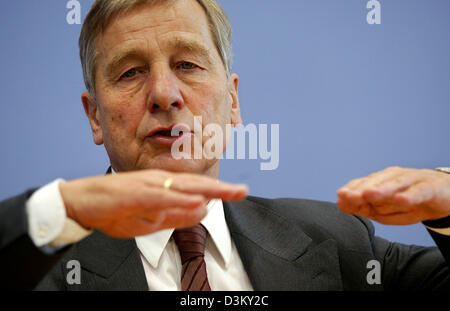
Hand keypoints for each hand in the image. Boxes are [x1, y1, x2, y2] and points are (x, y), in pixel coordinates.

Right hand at [59, 169, 247, 237]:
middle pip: (196, 184)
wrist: (82, 202)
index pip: (196, 188)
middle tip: (243, 190)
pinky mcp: (134, 193)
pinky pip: (161, 197)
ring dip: (207, 189)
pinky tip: (196, 201)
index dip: (219, 190)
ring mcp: (148, 186)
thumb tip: (203, 211)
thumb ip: (176, 215)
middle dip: (221, 188)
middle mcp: (159, 182)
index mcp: (164, 186)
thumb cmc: (116, 208)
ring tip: (229, 192)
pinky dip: (180, 200)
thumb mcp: (150, 219)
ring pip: (182, 187)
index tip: (239, 192)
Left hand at [336, 167, 449, 224]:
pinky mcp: (430, 187)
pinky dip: (409, 195)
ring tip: (369, 195)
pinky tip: (401, 199)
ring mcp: (412, 179)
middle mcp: (394, 177)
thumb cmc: (410, 202)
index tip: (340, 197)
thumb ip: (364, 207)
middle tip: (350, 197)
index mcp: (381, 181)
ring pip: (395, 184)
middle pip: (376, 182)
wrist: (443, 198)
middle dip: (361, 190)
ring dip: (381, 189)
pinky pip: (418, 191)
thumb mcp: (385, 210)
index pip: (363, 184)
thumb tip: (341, 204)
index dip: (351, 190)